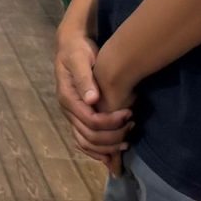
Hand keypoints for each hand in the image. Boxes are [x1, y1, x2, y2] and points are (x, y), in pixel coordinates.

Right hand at [53, 30, 131, 171]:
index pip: (91, 121)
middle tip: (132, 126)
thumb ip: (85, 79)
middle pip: (89, 136)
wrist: (71, 46)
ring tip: (126, 141)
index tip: (129, 114)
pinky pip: (83, 141)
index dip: (111, 122)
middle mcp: (68, 111)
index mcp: (68, 98)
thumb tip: (92, 99)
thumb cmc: (77, 50)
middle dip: (113, 136)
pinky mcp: (77, 117)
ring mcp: (72, 116)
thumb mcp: (80, 59)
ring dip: (107, 147)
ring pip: (86, 143)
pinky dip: (97, 150)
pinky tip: (111, 154)